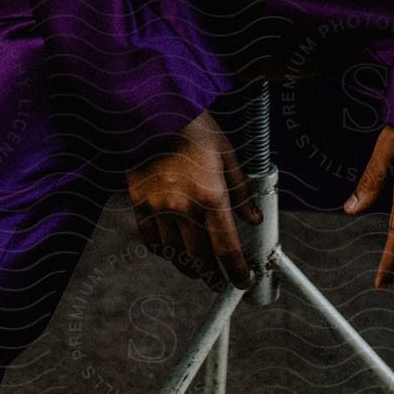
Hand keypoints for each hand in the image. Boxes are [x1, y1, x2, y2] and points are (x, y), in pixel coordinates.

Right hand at [125, 110, 261, 292]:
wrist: (153, 111)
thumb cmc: (193, 129)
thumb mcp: (226, 154)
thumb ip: (241, 190)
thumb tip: (255, 216)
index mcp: (211, 195)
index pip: (227, 247)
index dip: (236, 271)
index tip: (243, 281)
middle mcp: (184, 208)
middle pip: (201, 258)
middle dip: (213, 276)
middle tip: (220, 282)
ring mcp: (158, 208)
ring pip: (175, 254)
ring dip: (189, 268)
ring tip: (198, 271)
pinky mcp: (139, 204)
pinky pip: (150, 240)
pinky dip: (162, 252)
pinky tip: (171, 252)